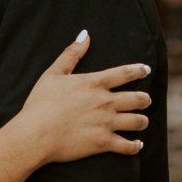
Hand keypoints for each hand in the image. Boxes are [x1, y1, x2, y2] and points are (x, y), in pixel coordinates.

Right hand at [20, 30, 150, 163]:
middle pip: (137, 98)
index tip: (146, 70)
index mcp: (94, 83)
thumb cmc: (40, 103)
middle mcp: (105, 102)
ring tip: (142, 122)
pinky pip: (128, 146)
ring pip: (137, 121)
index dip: (138, 70)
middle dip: (145, 99)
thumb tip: (85, 35)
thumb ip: (71, 54)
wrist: (35, 134)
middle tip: (145, 100)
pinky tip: (137, 145)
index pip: (125, 73)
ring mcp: (106, 123)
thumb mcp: (53, 74)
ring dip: (142, 121)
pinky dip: (135, 146)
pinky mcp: (103, 143)